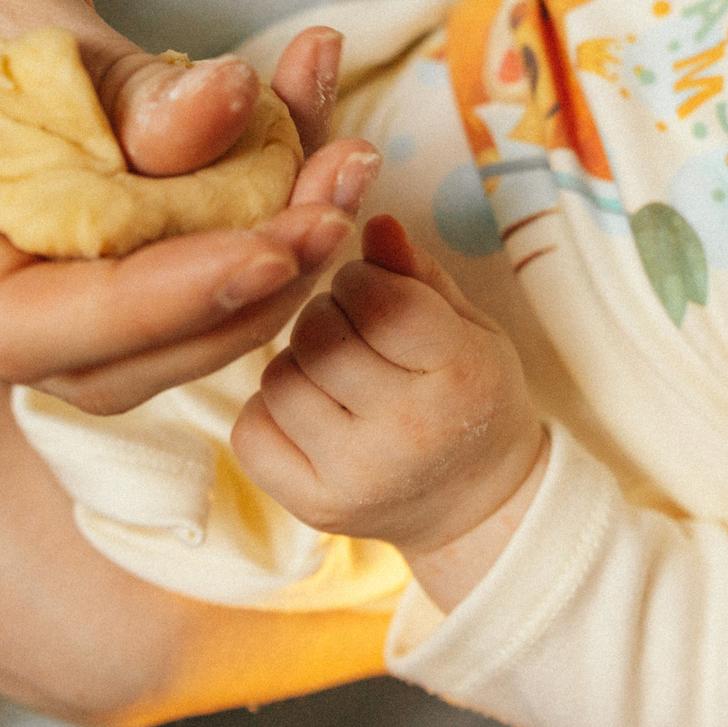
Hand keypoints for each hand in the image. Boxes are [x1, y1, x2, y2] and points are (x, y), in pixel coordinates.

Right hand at [0, 0, 376, 402]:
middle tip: (336, 205)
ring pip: (157, 330)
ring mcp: (12, 278)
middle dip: (236, 297)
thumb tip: (223, 118)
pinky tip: (310, 111)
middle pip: (102, 356)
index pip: (14, 326)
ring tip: (345, 160)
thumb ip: (109, 79)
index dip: (148, 305)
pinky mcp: (81, 253)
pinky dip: (258, 207)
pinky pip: (178, 264)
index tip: (266, 248)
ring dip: (269, 262)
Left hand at [233, 216, 545, 595]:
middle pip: (319, 335)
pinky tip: (310, 413)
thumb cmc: (470, 395)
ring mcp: (357, 476)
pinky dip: (270, 410)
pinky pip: (251, 429)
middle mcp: (409, 431)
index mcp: (460, 375)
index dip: (361, 279)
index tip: (371, 290)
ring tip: (334, 376)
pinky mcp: (314, 505)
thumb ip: (415, 273)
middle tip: (352, 332)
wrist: (476, 504)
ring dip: (297, 363)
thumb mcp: (468, 326)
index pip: (379, 299)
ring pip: (278, 377)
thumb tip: (369, 221)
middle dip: (326, 315)